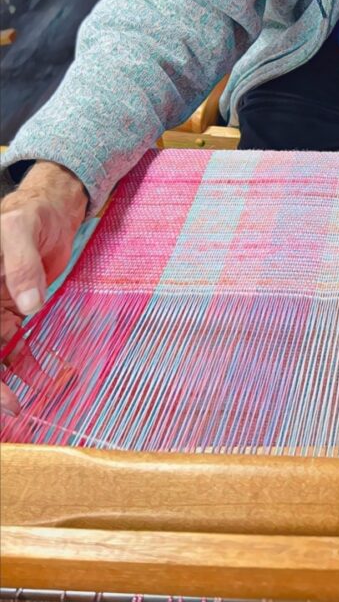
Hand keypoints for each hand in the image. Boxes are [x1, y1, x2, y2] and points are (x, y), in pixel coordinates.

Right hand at [0, 162, 86, 415]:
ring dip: (7, 381)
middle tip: (12, 410)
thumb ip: (22, 264)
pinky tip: (45, 380)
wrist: (50, 209)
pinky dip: (29, 364)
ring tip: (24, 408)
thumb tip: (30, 306)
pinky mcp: (16, 312)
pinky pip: (18, 344)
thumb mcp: (19, 229)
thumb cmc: (27, 213)